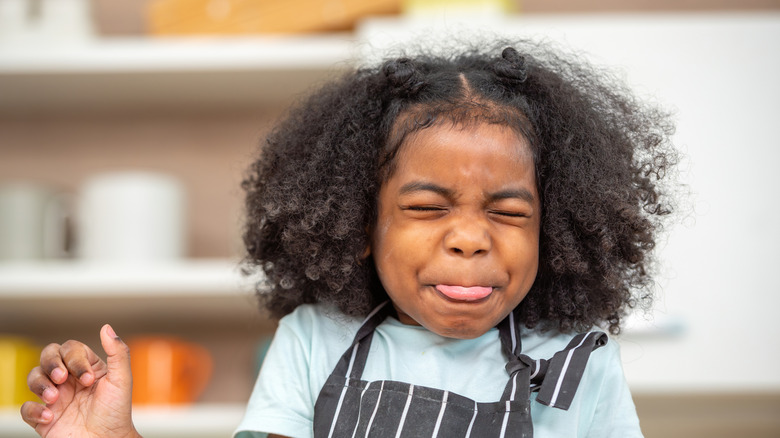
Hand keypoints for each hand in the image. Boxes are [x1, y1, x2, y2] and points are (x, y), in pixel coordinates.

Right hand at [20, 324, 139, 437]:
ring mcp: (54, 397)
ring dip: (40, 384)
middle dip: (51, 363)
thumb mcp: (122, 380)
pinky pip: (26, 407)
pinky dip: (33, 409)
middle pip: (48, 356)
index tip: (89, 379)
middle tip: (62, 379)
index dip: (75, 359)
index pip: (71, 349)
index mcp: (86, 368)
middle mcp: (68, 379)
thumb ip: (117, 352)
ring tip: (54, 398)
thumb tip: (106, 327)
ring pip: (33, 377)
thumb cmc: (116, 413)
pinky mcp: (44, 416)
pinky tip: (49, 416)